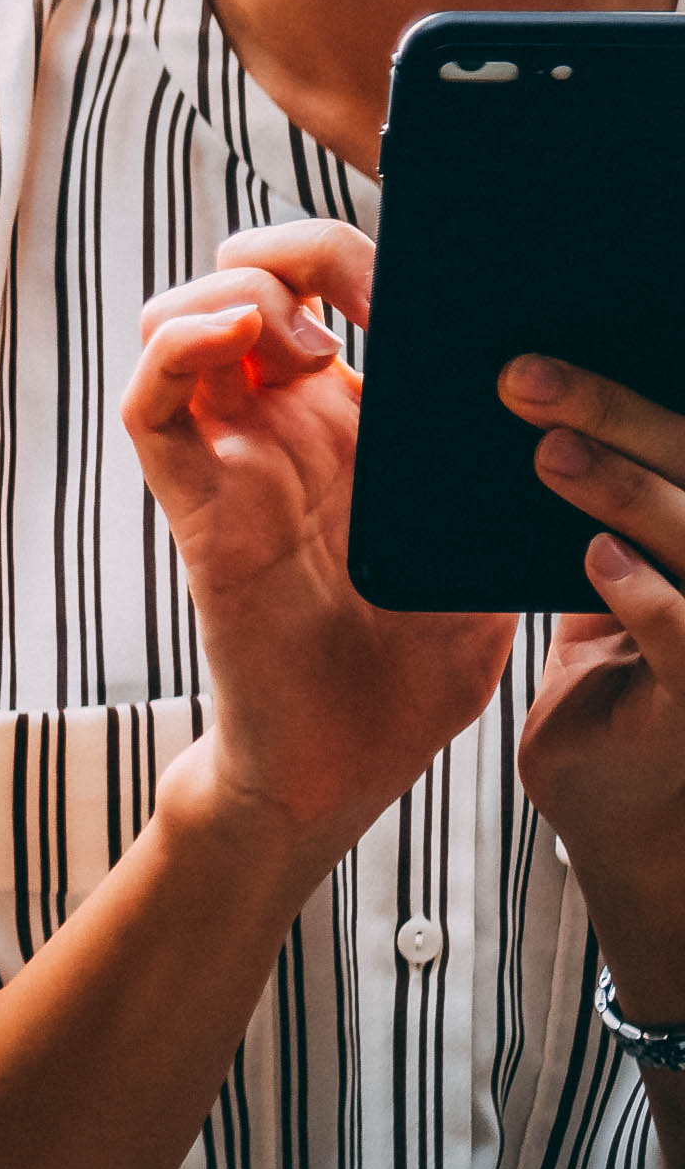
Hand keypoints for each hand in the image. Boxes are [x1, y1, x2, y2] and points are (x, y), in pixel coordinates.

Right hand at [121, 223, 512, 858]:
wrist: (344, 767)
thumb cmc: (411, 674)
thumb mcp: (481, 544)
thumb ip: (491, 470)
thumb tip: (539, 384)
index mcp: (350, 425)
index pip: (321, 291)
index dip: (354, 254)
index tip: (417, 278)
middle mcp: (278, 429)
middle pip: (242, 281)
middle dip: (292, 253)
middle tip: (362, 301)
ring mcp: (229, 461)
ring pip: (180, 320)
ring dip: (238, 295)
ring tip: (306, 340)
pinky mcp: (195, 503)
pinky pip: (149, 403)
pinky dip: (178, 347)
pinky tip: (237, 338)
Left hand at [500, 354, 684, 1013]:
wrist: (633, 833)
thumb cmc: (621, 708)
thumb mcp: (610, 596)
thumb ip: (603, 521)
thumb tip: (534, 421)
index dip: (644, 386)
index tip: (567, 334)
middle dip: (621, 413)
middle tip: (524, 375)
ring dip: (630, 489)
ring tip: (547, 452)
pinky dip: (645, 590)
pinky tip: (592, 558)